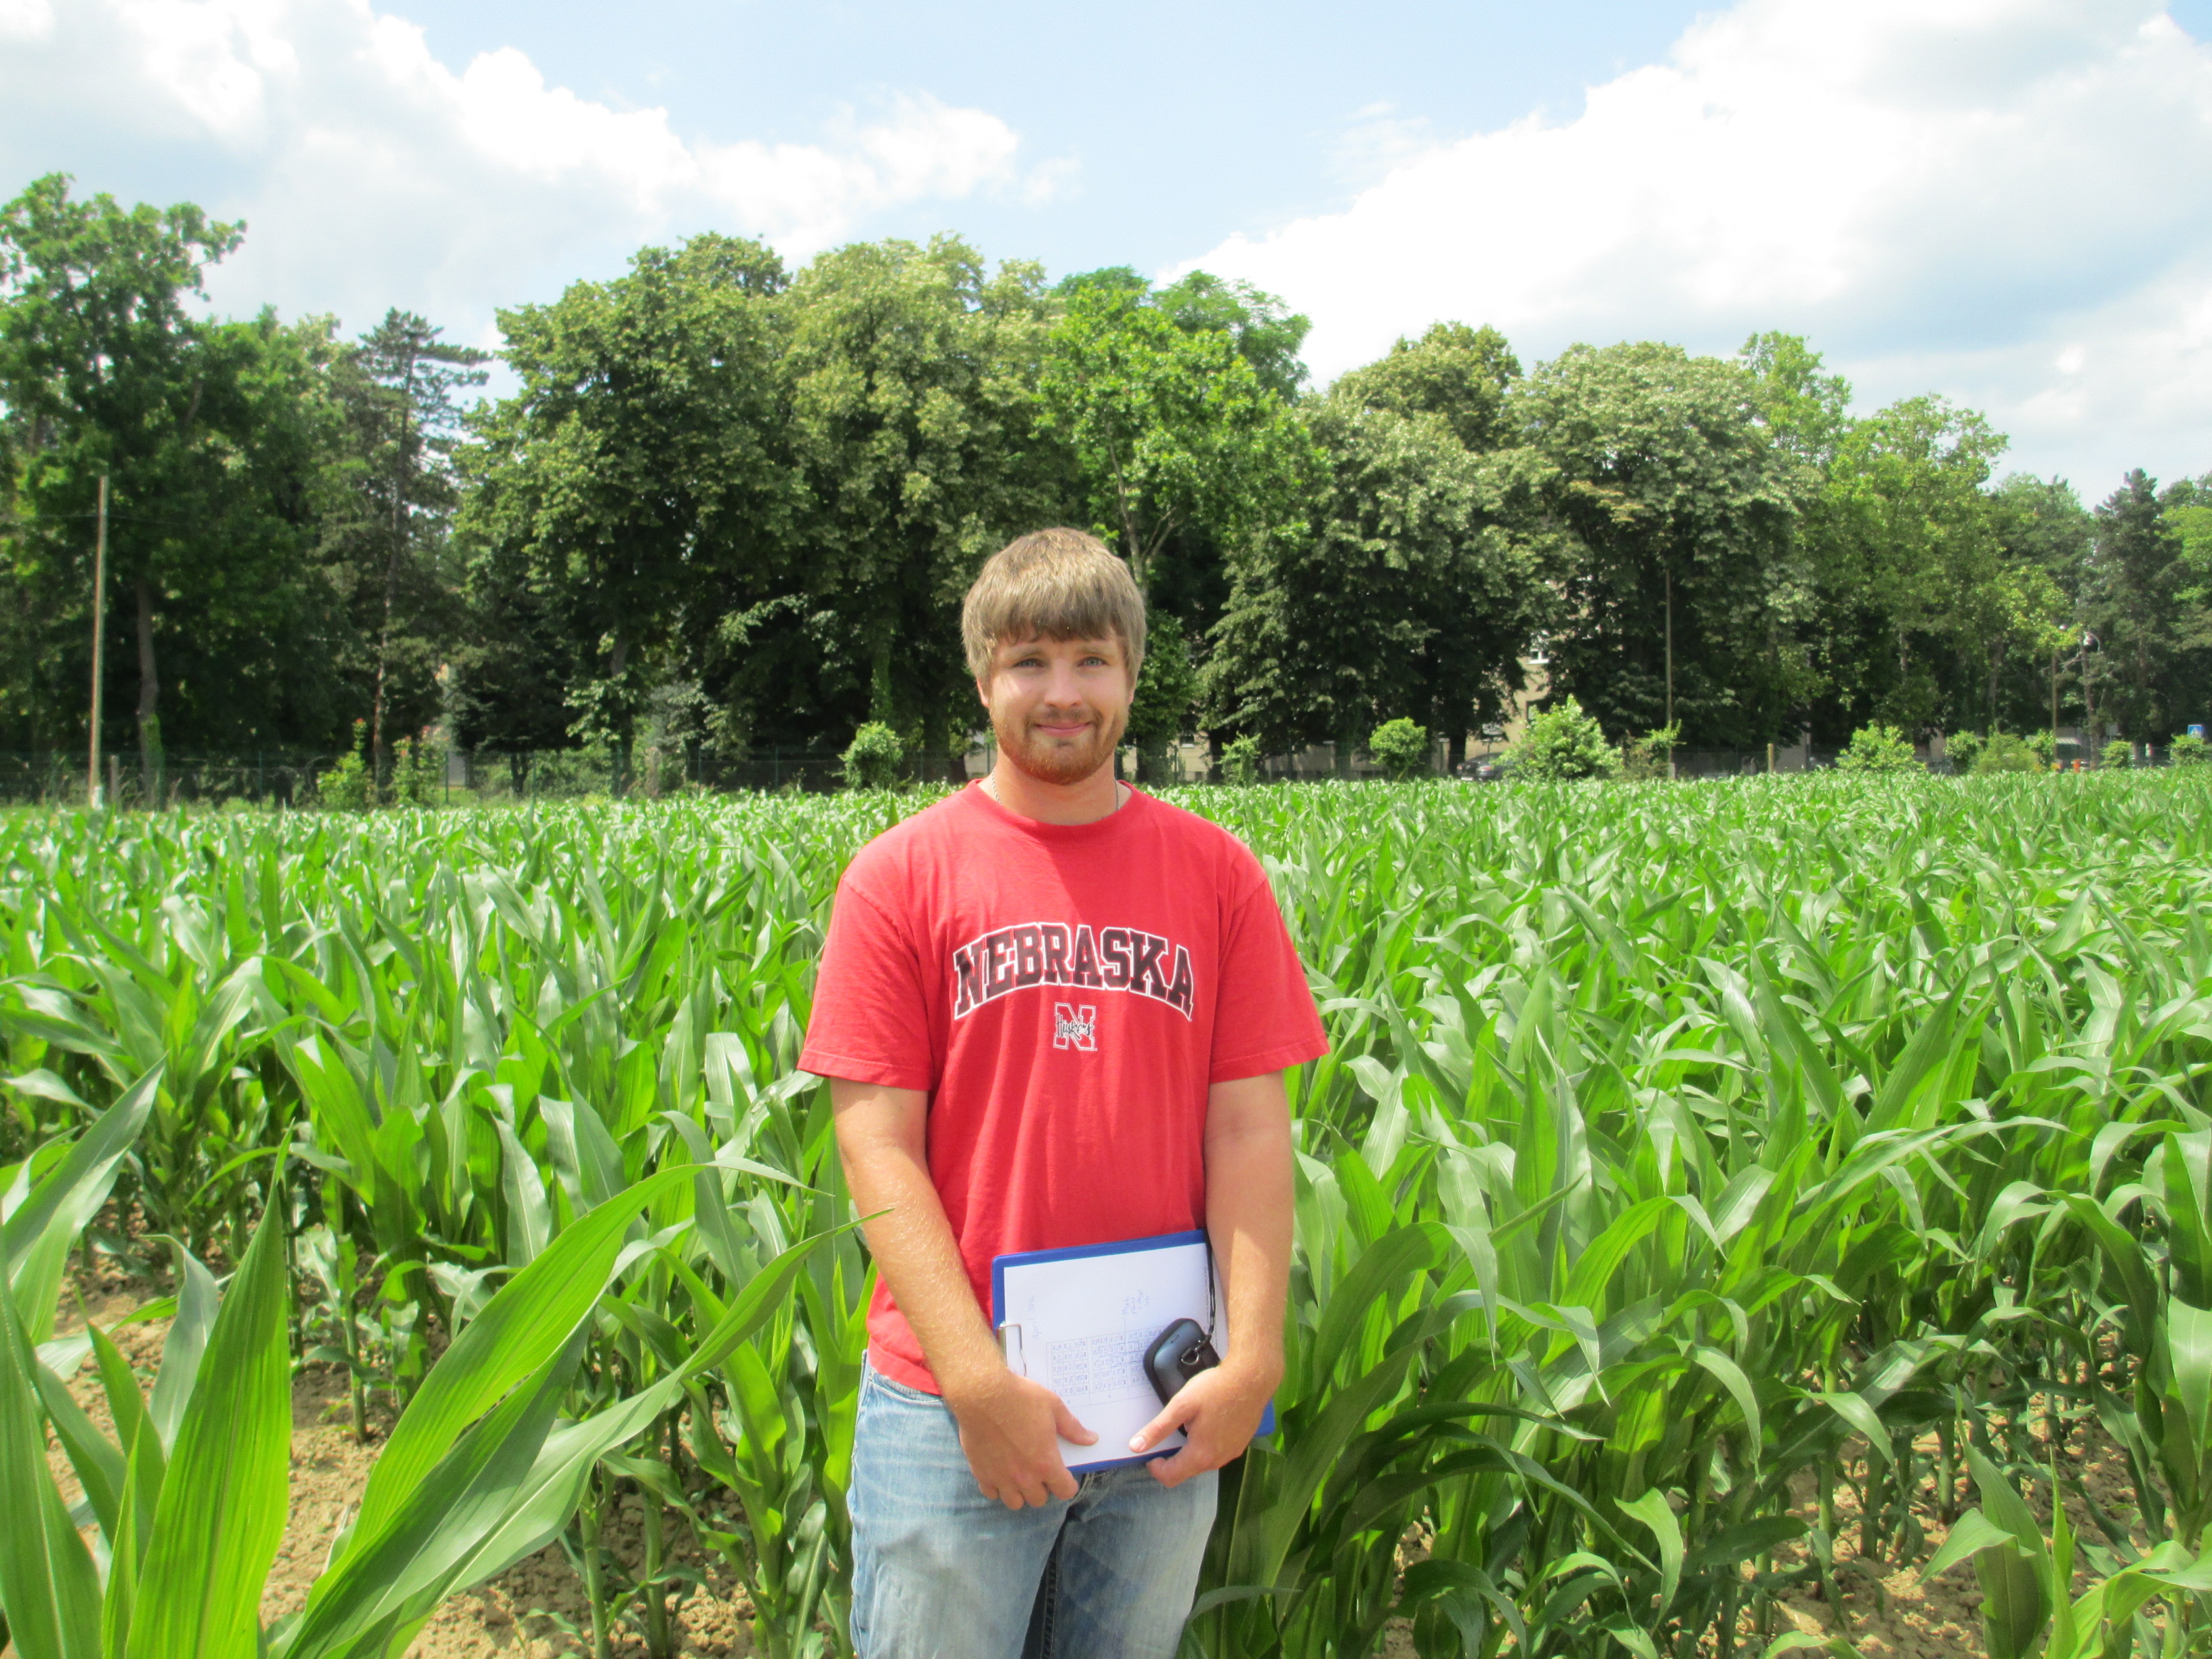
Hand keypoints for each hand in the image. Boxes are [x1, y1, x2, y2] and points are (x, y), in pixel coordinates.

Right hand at [944, 1367, 1097, 1509]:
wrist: (982, 1395)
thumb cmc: (1020, 1398)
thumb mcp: (1053, 1407)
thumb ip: (1072, 1428)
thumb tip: (1091, 1440)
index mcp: (1046, 1463)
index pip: (1065, 1491)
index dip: (1067, 1484)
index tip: (1064, 1475)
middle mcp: (1025, 1477)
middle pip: (1039, 1500)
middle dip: (1043, 1488)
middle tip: (1039, 1470)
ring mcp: (1001, 1478)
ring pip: (1015, 1503)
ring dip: (1020, 1493)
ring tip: (1019, 1475)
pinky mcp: (981, 1473)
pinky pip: (991, 1494)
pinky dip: (997, 1487)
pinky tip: (999, 1472)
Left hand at [1128, 1357, 1277, 1487]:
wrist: (1252, 1378)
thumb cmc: (1216, 1388)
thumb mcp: (1181, 1405)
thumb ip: (1158, 1428)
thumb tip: (1136, 1446)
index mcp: (1201, 1454)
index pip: (1171, 1477)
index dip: (1156, 1469)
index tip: (1152, 1453)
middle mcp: (1218, 1460)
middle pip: (1187, 1471)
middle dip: (1173, 1460)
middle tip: (1167, 1436)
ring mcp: (1232, 1453)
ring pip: (1203, 1463)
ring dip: (1191, 1452)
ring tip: (1188, 1426)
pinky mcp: (1241, 1444)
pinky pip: (1218, 1454)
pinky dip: (1207, 1446)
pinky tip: (1207, 1425)